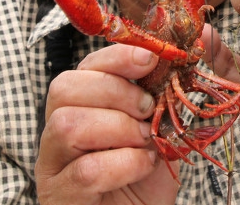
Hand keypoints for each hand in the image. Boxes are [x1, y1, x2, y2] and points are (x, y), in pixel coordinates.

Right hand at [36, 44, 178, 204]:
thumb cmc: (143, 180)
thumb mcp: (156, 131)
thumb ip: (160, 97)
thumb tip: (187, 50)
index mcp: (79, 107)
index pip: (84, 67)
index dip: (116, 56)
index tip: (150, 58)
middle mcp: (55, 132)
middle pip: (65, 87)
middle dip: (115, 91)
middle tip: (147, 110)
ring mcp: (52, 166)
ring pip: (68, 125)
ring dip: (119, 128)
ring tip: (144, 141)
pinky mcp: (60, 196)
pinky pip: (87, 171)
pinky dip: (124, 163)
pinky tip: (142, 165)